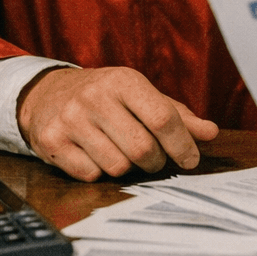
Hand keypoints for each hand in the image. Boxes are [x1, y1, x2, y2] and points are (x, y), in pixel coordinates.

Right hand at [17, 66, 219, 181]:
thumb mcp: (140, 96)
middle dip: (155, 162)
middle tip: (152, 159)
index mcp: (123, 80)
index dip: (182, 145)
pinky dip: (98, 172)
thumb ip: (176, 115)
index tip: (190, 159)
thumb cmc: (105, 98)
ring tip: (120, 152)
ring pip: (117, 166)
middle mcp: (94, 96)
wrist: (46, 94)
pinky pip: (91, 175)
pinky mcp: (52, 141)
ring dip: (126, 168)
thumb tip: (210, 133)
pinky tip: (94, 155)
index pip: (163, 118)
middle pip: (142, 149)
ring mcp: (70, 119)